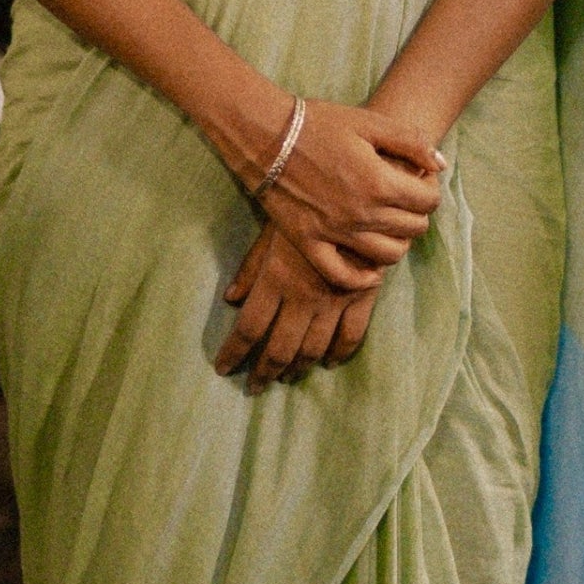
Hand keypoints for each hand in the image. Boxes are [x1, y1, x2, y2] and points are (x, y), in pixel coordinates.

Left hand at [215, 218, 384, 390]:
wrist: (356, 196)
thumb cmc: (307, 209)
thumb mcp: (270, 232)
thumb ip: (251, 268)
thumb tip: (230, 299)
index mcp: (275, 281)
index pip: (248, 328)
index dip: (233, 353)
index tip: (223, 370)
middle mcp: (302, 298)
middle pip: (279, 348)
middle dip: (264, 373)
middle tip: (254, 388)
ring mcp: (334, 301)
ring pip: (312, 349)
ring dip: (297, 368)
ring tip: (287, 379)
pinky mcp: (361, 298)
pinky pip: (350, 336)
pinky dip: (339, 354)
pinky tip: (329, 363)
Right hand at [255, 97, 444, 291]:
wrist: (265, 135)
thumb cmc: (318, 123)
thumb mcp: (369, 122)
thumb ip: (411, 142)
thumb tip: (441, 165)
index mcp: (379, 182)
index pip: (429, 201)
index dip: (431, 190)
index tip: (419, 181)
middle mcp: (361, 214)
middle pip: (413, 229)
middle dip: (417, 214)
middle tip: (405, 200)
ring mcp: (334, 233)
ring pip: (388, 256)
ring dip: (398, 243)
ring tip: (390, 226)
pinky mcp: (309, 243)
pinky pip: (342, 276)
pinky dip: (362, 279)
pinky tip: (371, 269)